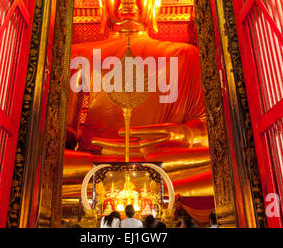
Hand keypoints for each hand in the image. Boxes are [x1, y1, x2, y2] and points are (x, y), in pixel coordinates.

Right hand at [91, 122, 207, 151]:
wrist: (188, 136)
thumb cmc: (168, 136)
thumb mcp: (151, 136)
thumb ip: (137, 134)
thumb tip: (121, 133)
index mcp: (144, 149)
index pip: (123, 151)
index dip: (109, 149)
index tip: (96, 147)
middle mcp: (147, 148)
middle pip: (123, 148)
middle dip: (107, 146)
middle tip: (93, 143)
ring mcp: (154, 141)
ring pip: (131, 143)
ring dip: (114, 143)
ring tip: (101, 140)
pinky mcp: (162, 132)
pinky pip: (146, 132)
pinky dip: (134, 132)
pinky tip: (121, 132)